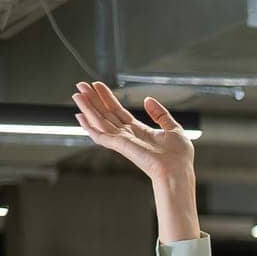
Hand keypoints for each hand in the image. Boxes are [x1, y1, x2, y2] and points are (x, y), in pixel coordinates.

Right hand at [71, 81, 192, 182]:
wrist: (177, 170)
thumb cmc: (179, 157)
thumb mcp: (173, 128)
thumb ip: (160, 114)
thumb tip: (148, 100)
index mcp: (140, 132)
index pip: (119, 112)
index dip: (108, 98)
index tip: (98, 86)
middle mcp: (129, 136)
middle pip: (106, 114)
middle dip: (94, 99)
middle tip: (81, 85)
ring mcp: (123, 141)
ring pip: (100, 121)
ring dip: (87, 107)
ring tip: (77, 94)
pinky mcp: (119, 145)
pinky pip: (100, 135)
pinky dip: (89, 126)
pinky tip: (80, 116)